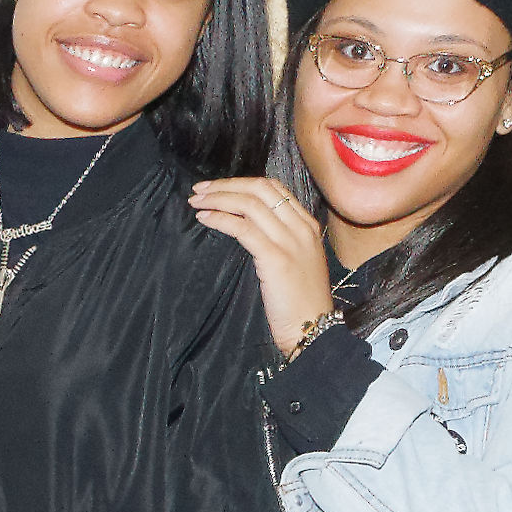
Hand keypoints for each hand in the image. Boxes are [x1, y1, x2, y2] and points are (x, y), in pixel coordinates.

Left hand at [188, 172, 337, 357]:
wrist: (314, 329)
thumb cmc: (299, 302)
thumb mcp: (295, 261)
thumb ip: (278, 239)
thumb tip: (244, 224)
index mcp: (307, 226)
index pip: (274, 188)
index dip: (242, 183)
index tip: (217, 187)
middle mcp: (301, 228)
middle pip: (260, 189)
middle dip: (226, 185)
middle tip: (200, 189)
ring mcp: (291, 242)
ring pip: (250, 204)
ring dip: (218, 199)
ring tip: (197, 202)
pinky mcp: (276, 259)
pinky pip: (243, 228)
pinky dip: (221, 219)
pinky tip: (205, 219)